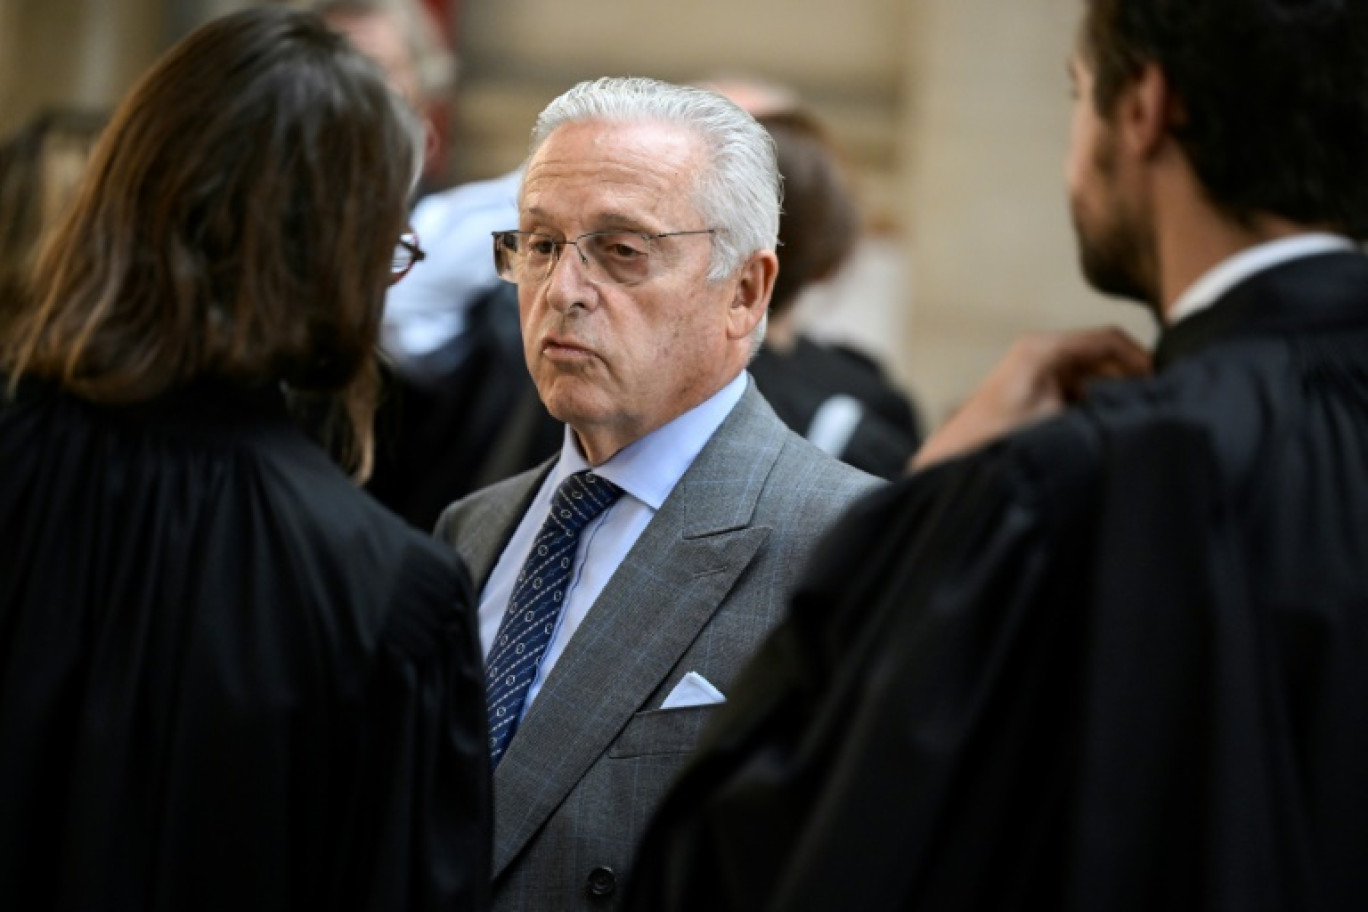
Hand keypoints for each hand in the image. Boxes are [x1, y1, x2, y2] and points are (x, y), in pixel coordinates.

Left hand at [910, 326, 1150, 470]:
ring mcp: (1039, 369)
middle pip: (1103, 354)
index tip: (1162, 379)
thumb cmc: (1000, 437)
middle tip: (1158, 400)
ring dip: (1117, 389)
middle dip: (1132, 375)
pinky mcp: (1038, 389)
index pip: (1108, 339)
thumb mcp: (1057, 419)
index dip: (1140, 357)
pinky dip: (1098, 400)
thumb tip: (1140, 404)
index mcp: (1045, 348)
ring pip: (1094, 372)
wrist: (959, 457)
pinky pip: (1080, 387)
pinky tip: (1111, 420)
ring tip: (1139, 412)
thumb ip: (1099, 405)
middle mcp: (1042, 352)